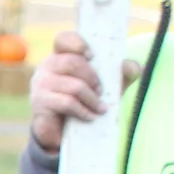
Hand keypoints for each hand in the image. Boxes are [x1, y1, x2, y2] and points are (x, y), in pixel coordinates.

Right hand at [27, 31, 141, 152]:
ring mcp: (40, 85)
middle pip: (71, 62)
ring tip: (100, 108)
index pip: (63, 39)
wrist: (64, 133)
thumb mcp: (107, 87)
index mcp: (61, 56)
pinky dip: (83, 111)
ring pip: (72, 85)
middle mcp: (46, 67)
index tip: (92, 56)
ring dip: (91, 98)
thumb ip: (121, 75)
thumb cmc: (83, 103)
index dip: (77, 43)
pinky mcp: (40, 104)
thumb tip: (133, 67)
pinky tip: (90, 117)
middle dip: (92, 77)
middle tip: (101, 91)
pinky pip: (67, 103)